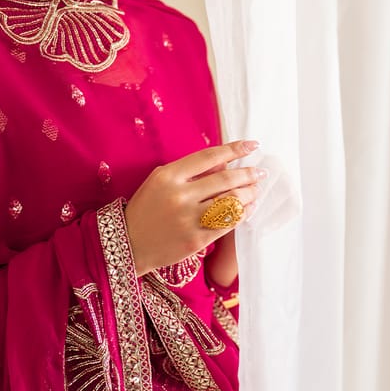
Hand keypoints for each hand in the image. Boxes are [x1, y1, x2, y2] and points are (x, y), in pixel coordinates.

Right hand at [124, 140, 263, 276]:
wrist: (130, 245)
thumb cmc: (145, 210)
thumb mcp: (159, 182)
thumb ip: (189, 171)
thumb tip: (224, 163)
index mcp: (168, 176)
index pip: (209, 157)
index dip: (234, 150)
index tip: (252, 145)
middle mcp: (179, 195)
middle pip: (225, 179)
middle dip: (248, 174)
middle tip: (259, 172)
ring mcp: (189, 219)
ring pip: (231, 201)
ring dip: (249, 194)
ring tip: (256, 190)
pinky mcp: (197, 239)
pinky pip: (228, 223)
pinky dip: (243, 213)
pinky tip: (248, 209)